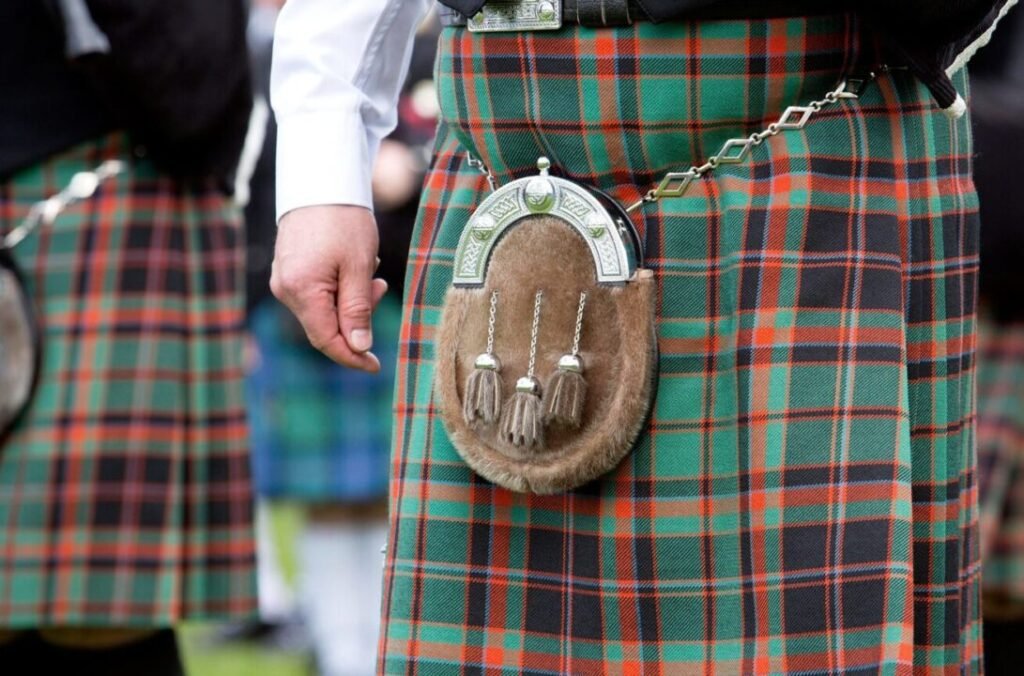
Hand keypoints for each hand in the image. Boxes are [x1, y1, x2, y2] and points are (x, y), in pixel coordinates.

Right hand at [271, 205, 388, 371]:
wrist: (322, 180)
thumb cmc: (343, 220)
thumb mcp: (359, 266)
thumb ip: (358, 310)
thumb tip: (359, 347)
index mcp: (301, 291)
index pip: (327, 340)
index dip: (352, 357)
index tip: (375, 366)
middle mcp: (285, 289)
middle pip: (325, 326)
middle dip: (357, 318)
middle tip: (379, 288)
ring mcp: (283, 279)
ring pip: (322, 309)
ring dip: (351, 299)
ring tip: (369, 270)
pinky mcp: (288, 269)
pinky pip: (316, 292)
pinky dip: (339, 288)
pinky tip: (353, 266)